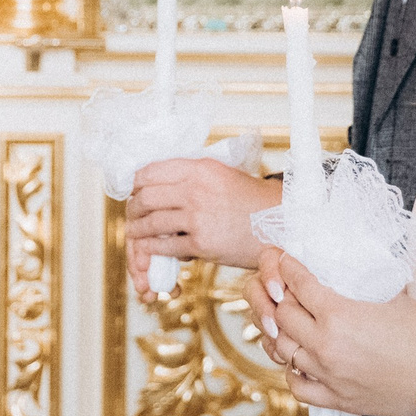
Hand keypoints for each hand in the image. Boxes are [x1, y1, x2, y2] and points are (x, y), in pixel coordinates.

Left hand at [126, 160, 280, 278]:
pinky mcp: (202, 243)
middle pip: (146, 196)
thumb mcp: (221, 175)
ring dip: (139, 229)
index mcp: (199, 168)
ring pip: (151, 221)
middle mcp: (196, 189)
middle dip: (134, 207)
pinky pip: (165, 245)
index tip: (134, 190)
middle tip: (134, 213)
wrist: (281, 225)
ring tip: (137, 231)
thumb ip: (191, 175)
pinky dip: (152, 247)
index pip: (150, 171)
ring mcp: (198, 217)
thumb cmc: (251, 201)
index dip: (136, 183)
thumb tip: (158, 181)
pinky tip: (151, 247)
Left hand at [253, 248, 415, 415]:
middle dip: (282, 298)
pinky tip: (300, 361)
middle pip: (283, 316)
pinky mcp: (338, 400)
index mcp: (339, 316)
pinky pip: (298, 387)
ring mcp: (329, 376)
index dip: (289, 268)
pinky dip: (293, 372)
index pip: (299, 284)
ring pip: (284, 350)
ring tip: (292, 323)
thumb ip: (364, 283)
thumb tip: (352, 268)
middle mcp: (326, 347)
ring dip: (284, 333)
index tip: (286, 262)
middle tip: (288, 290)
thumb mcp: (395, 297)